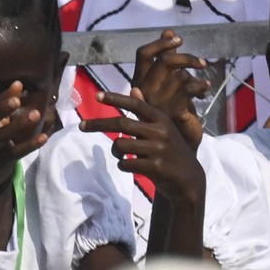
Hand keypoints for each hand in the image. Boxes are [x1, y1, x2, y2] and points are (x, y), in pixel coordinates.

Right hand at [0, 79, 49, 201]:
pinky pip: (18, 152)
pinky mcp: (4, 159)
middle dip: (2, 109)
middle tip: (17, 100)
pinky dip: (31, 145)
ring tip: (36, 113)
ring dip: (20, 124)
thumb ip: (5, 102)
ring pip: (4, 135)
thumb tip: (19, 83)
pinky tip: (44, 137)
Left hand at [80, 89, 206, 203]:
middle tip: (81, 126)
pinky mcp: (155, 167)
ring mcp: (158, 149)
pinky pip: (126, 164)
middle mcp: (161, 131)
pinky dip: (122, 165)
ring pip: (121, 145)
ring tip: (121, 156)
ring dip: (115, 151)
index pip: (135, 104)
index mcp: (161, 119)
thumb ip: (147, 111)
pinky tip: (129, 167)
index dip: (115, 98)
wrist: (188, 180)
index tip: (96, 95)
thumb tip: (133, 89)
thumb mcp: (163, 128)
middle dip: (98, 124)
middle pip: (121, 123)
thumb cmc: (171, 152)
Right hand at [131, 30, 210, 148]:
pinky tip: (205, 90)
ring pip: (181, 75)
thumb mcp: (169, 83)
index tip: (177, 38)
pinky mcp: (172, 112)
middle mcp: (144, 92)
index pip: (143, 54)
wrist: (178, 146)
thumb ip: (166, 58)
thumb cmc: (172, 113)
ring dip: (195, 79)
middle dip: (186, 58)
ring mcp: (157, 103)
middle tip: (202, 63)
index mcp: (140, 83)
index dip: (160, 43)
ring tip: (201, 88)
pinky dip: (201, 86)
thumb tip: (168, 30)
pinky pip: (189, 88)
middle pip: (166, 61)